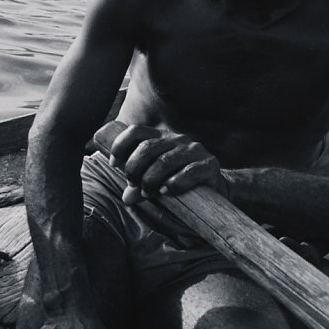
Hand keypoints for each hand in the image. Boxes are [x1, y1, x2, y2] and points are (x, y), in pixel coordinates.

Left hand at [108, 124, 228, 204]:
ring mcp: (194, 150)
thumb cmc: (178, 182)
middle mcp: (177, 139)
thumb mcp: (155, 182)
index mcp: (161, 138)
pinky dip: (175, 183)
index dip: (120, 145)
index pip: (136, 131)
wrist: (214, 188)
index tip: (113, 164)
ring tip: (148, 194)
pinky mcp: (209, 164)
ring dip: (151, 179)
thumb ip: (140, 186)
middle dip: (135, 168)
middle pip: (147, 147)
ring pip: (165, 161)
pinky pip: (189, 171)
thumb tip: (126, 198)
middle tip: (133, 185)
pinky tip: (167, 192)